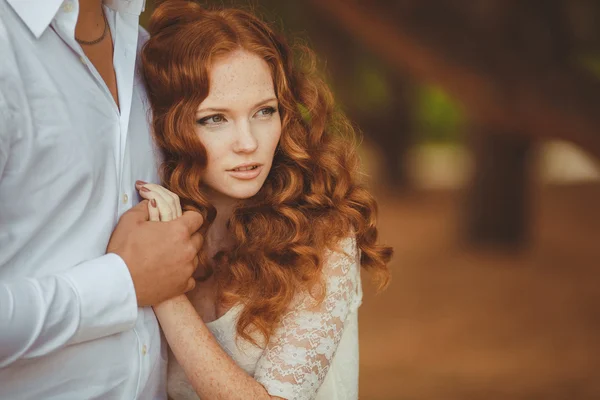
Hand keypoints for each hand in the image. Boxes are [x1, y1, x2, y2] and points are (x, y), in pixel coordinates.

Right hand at [106, 183, 202, 306]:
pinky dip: (182, 275)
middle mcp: (188, 250)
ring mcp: (187, 270)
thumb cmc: (123, 250)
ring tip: (167, 256)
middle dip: (187, 236)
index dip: (188, 218)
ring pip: (194, 257)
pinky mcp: (183, 287)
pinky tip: (169, 272)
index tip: (178, 221)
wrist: (118, 282)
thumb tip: (153, 201)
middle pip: (198, 238)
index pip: (197, 218)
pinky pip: (190, 278)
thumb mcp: (130, 220)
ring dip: (185, 255)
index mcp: (179, 231)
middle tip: (170, 239)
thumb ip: (146, 206)